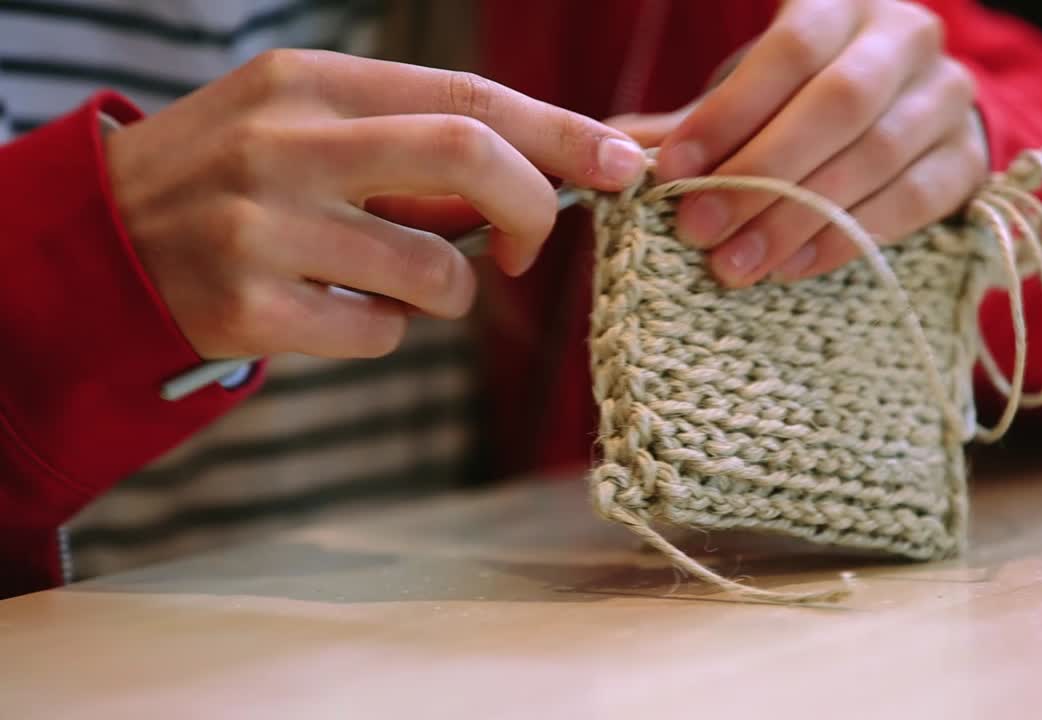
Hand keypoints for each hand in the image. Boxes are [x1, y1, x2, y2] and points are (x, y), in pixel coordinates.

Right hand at [107, 49, 646, 358]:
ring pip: (435, 270)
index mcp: (310, 83)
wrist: (101, 242)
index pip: (467, 96)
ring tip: (396, 279)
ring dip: (448, 289)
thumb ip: (408, 143)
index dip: (560, 133)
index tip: (623, 164)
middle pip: (467, 156)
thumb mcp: (305, 127)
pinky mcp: (250, 308)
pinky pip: (381, 333)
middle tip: (535, 247)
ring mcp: (264, 227)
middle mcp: (286, 144)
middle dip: (534, 206)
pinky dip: (387, 329)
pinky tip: (335, 308)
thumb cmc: (233, 179)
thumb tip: (544, 175)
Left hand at [610, 0, 986, 286]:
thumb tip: (612, 158)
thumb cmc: (803, 103)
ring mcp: (948, 97)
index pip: (790, 50)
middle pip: (837, 104)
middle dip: (759, 174)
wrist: (903, 115)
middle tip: (698, 229)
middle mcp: (906, 38)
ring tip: (735, 264)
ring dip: (796, 217)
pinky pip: (912, 202)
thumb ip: (691, 124)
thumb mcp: (750, 97)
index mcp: (842, 4)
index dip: (728, 114)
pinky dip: (846, 238)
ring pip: (876, 156)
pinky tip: (790, 267)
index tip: (671, 173)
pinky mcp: (969, 159)